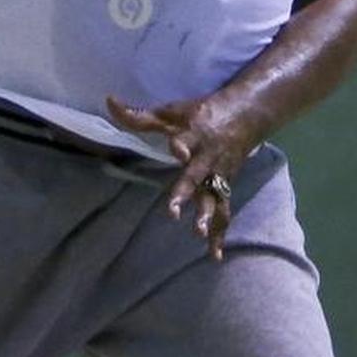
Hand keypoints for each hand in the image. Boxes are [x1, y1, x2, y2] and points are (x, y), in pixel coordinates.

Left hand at [106, 92, 259, 262]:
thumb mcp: (172, 111)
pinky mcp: (225, 187)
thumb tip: (109, 101)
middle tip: (172, 211)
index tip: (176, 149)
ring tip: (197, 233)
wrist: (246, 115)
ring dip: (206, 216)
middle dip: (185, 192)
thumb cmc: (201, 113)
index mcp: (194, 134)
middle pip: (196, 175)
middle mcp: (207, 157)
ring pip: (213, 196)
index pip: (185, 139)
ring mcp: (218, 174)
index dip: (180, 144)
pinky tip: (215, 256)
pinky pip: (223, 211)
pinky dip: (220, 234)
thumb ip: (141, 115)